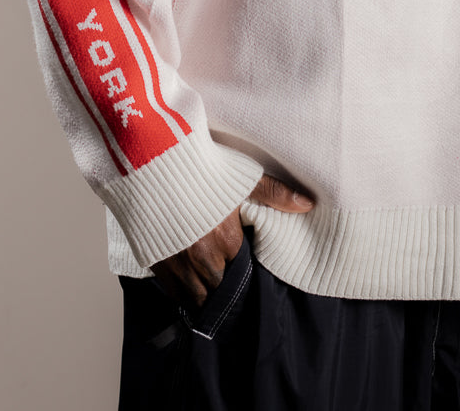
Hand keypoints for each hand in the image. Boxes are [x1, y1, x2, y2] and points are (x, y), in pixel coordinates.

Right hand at [150, 173, 314, 308]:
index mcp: (225, 240)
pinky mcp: (155, 264)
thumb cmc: (200, 166)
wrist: (152, 161)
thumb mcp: (240, 176)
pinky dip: (183, 292)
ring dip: (204, 294)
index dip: (243, 269)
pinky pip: (174, 294)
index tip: (242, 266)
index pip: (241, 271)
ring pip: (196, 298)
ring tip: (211, 286)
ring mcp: (175, 264)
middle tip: (228, 280)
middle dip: (224, 287)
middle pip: (219, 290)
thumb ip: (274, 193)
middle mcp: (201, 259)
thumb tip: (308, 204)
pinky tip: (188, 282)